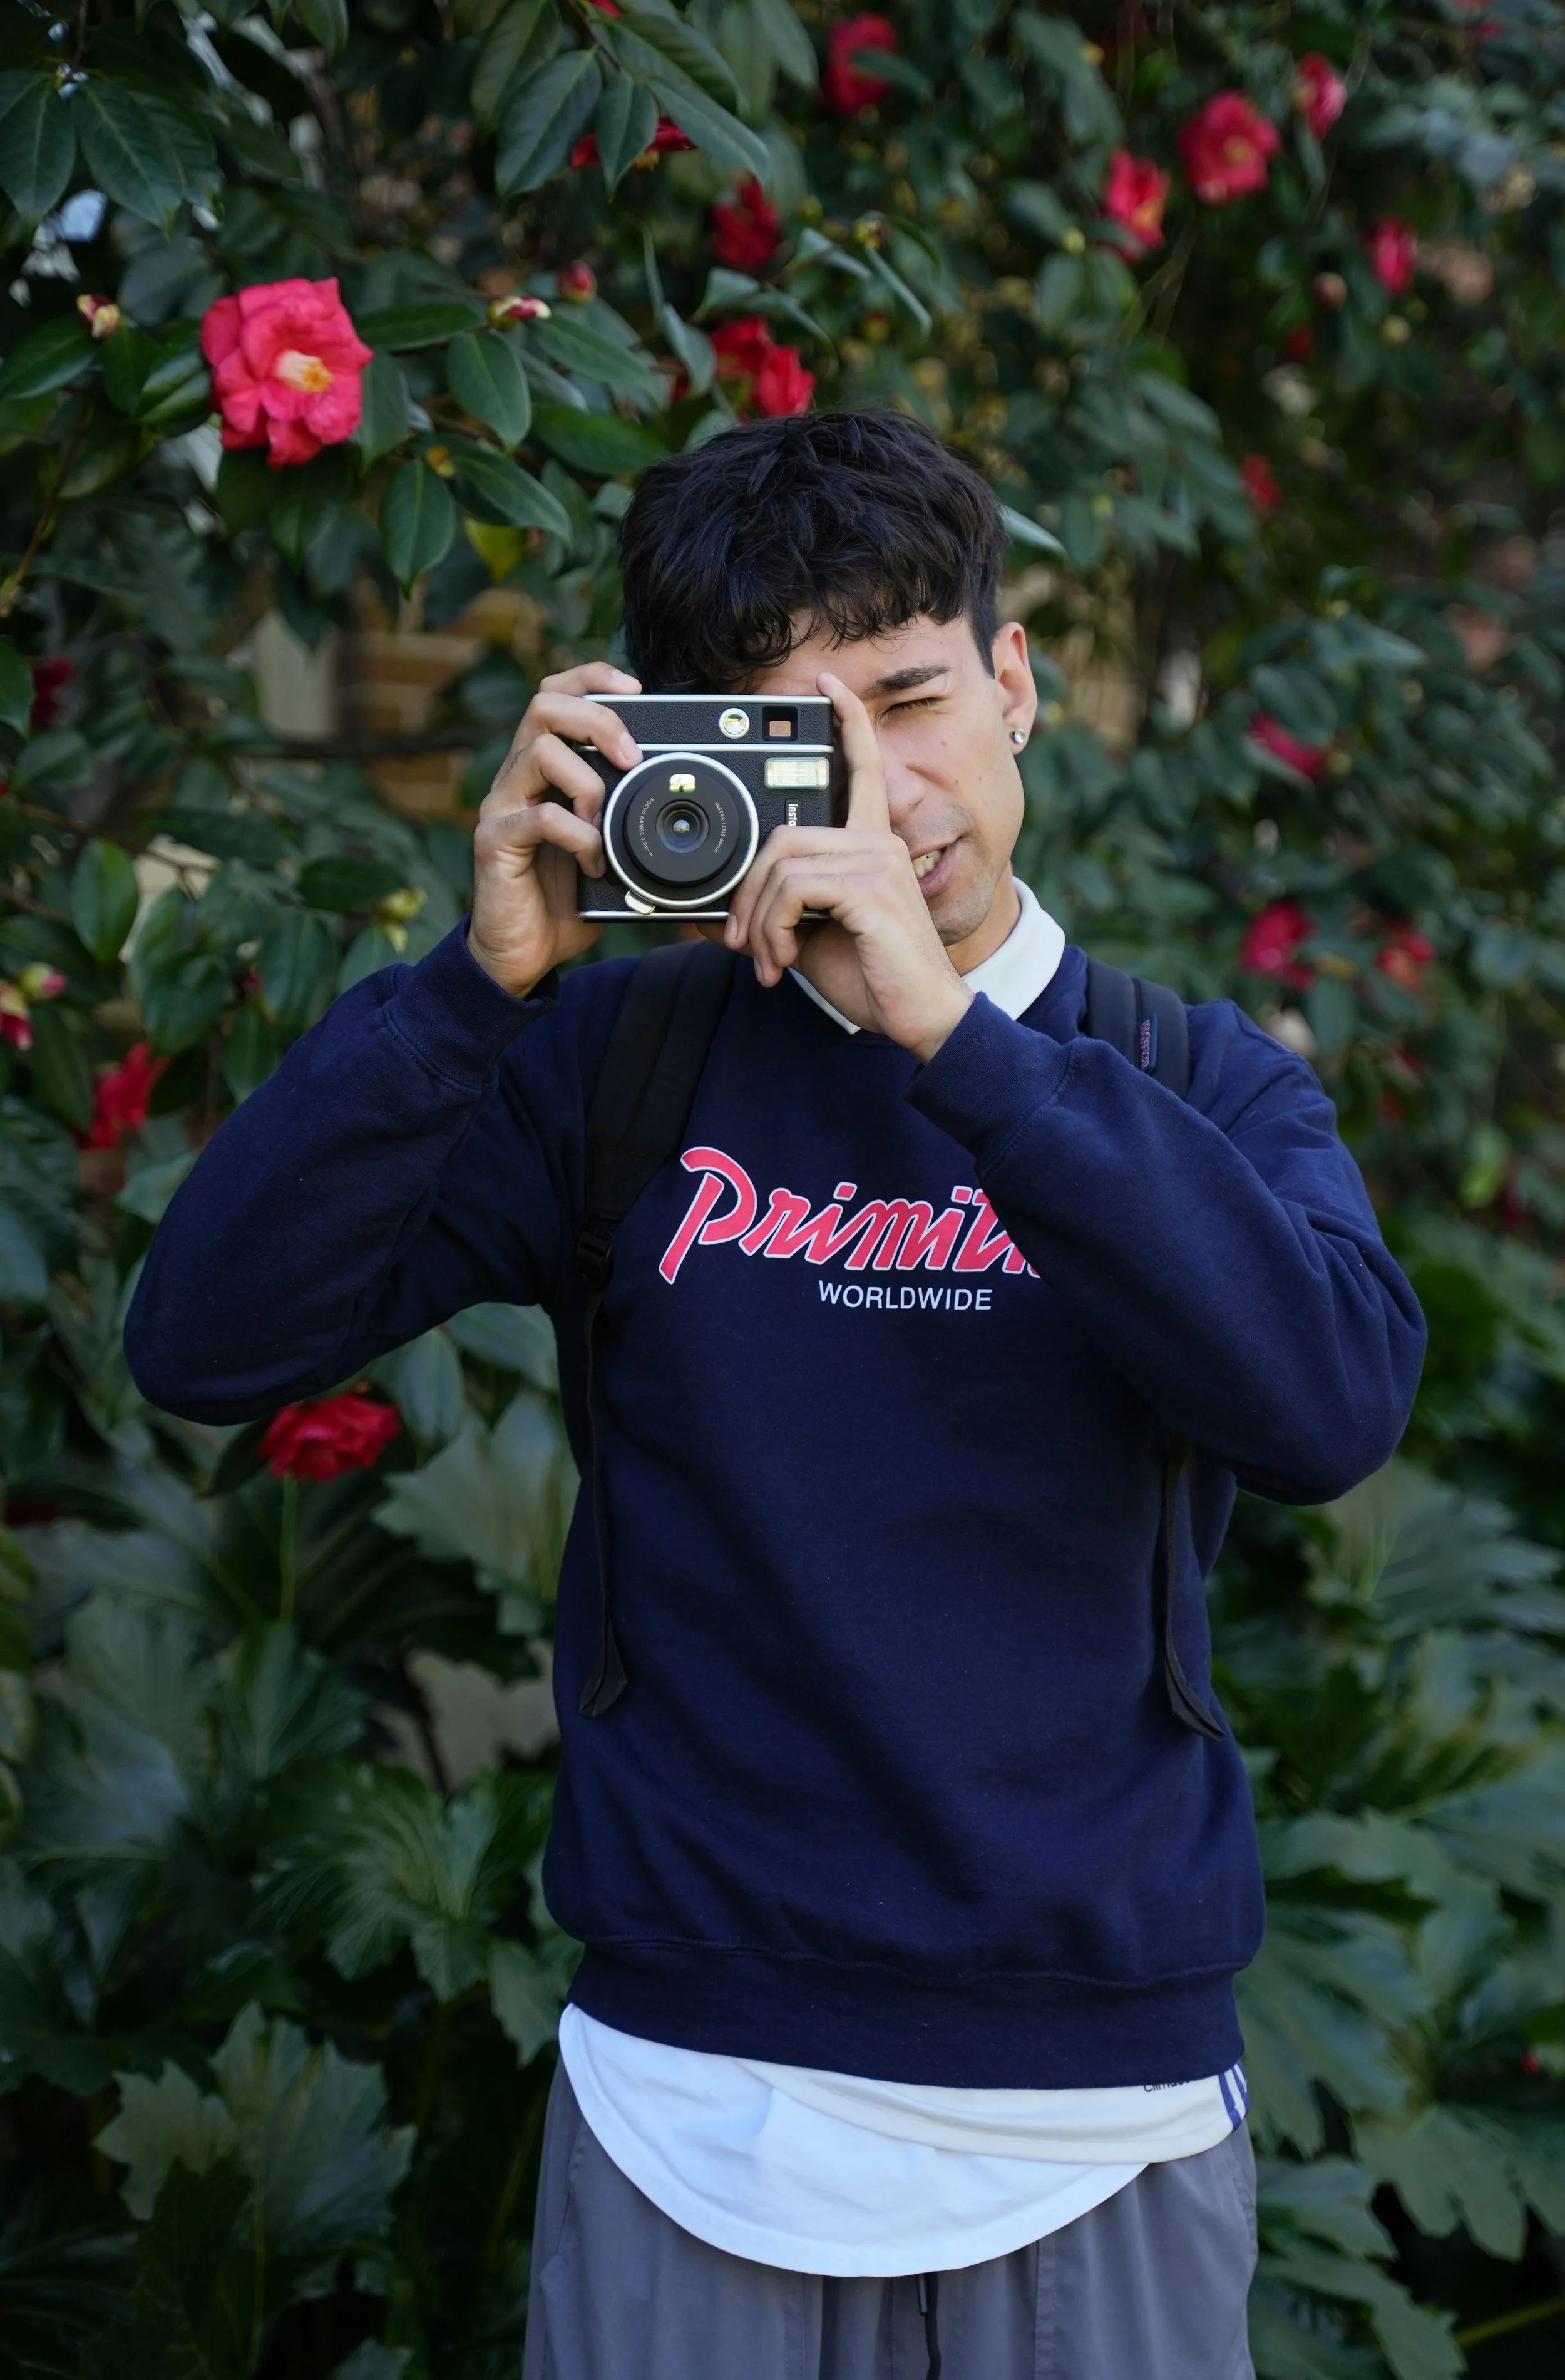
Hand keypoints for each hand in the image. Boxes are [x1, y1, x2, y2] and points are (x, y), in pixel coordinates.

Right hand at [467, 663, 641, 995]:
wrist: (520, 955)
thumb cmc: (564, 900)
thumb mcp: (608, 848)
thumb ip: (628, 815)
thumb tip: (683, 791)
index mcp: (544, 769)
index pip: (557, 694)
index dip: (592, 678)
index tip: (635, 689)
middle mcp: (517, 778)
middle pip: (544, 705)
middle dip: (598, 721)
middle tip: (632, 758)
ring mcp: (502, 807)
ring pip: (540, 752)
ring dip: (590, 784)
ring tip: (605, 824)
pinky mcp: (494, 843)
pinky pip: (541, 818)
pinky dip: (579, 837)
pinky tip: (593, 863)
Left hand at [722, 673, 972, 1062]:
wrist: (921, 1017)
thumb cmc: (874, 978)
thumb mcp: (809, 941)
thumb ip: (773, 916)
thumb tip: (712, 917)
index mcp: (872, 845)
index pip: (864, 768)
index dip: (847, 722)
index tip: (827, 685)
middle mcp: (878, 841)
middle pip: (782, 836)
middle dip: (747, 893)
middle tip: (741, 941)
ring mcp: (877, 860)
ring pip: (781, 864)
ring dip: (758, 921)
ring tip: (768, 961)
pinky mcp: (871, 887)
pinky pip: (793, 888)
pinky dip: (774, 929)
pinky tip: (784, 961)